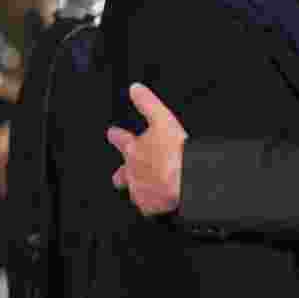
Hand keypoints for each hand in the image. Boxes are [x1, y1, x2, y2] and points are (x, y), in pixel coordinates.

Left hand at [106, 83, 186, 215]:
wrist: (186, 180)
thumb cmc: (175, 152)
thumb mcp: (162, 118)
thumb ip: (147, 103)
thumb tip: (135, 89)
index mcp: (134, 149)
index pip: (120, 140)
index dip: (116, 136)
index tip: (112, 133)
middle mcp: (132, 171)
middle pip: (121, 174)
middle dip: (121, 173)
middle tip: (120, 174)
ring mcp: (140, 190)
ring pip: (134, 191)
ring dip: (139, 188)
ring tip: (145, 190)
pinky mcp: (150, 206)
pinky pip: (148, 207)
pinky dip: (153, 204)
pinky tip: (159, 203)